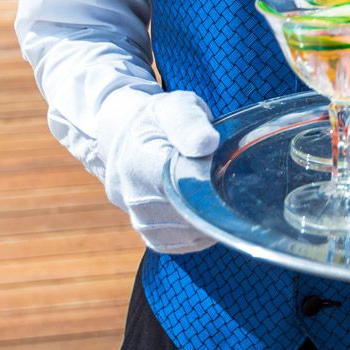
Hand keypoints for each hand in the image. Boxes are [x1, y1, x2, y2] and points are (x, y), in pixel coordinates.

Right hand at [104, 91, 220, 254]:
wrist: (128, 142)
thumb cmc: (159, 121)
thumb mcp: (174, 107)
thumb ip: (188, 122)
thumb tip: (207, 144)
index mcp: (138, 162)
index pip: (181, 185)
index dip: (209, 182)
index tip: (221, 169)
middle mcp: (135, 198)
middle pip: (191, 212)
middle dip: (214, 197)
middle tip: (221, 173)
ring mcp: (142, 222)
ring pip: (194, 232)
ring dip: (211, 214)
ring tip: (209, 186)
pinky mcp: (153, 238)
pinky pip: (189, 242)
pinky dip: (204, 227)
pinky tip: (203, 206)